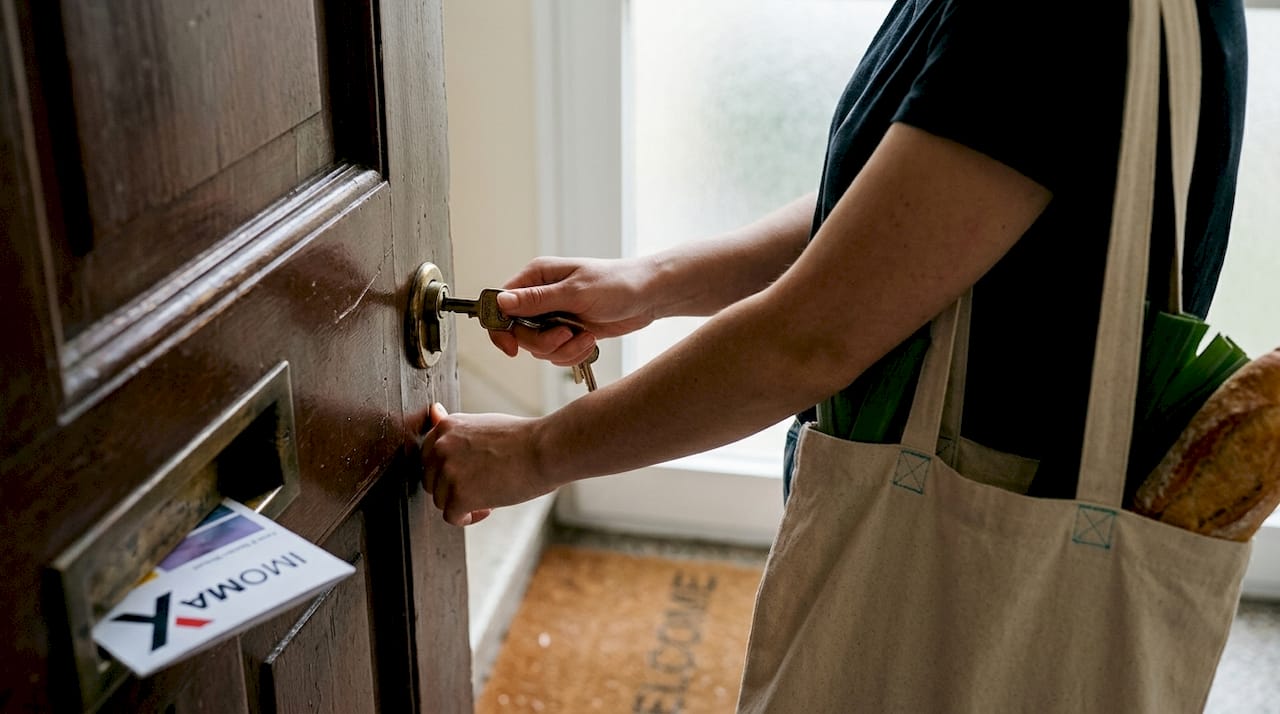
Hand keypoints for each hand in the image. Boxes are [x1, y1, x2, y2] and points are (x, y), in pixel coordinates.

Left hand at [420, 403, 559, 525]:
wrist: (545, 450)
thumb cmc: (522, 438)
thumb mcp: (482, 424)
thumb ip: (455, 429)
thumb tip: (432, 411)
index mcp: (446, 427)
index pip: (429, 457)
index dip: (449, 470)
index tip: (470, 472)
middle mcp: (441, 447)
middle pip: (432, 481)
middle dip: (454, 487)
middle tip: (484, 483)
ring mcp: (448, 472)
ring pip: (441, 500)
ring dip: (464, 502)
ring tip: (491, 493)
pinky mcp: (459, 496)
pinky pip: (452, 517)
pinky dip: (469, 517)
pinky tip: (489, 507)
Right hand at [489, 256, 655, 365]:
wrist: (649, 296)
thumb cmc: (618, 284)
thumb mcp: (576, 292)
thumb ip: (537, 300)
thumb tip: (501, 303)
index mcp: (536, 277)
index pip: (500, 304)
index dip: (500, 328)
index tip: (512, 347)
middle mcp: (540, 296)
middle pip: (518, 332)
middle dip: (542, 342)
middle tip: (565, 335)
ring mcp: (553, 315)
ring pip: (538, 347)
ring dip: (562, 349)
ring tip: (585, 337)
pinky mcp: (567, 331)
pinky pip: (555, 354)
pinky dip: (571, 354)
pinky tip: (589, 342)